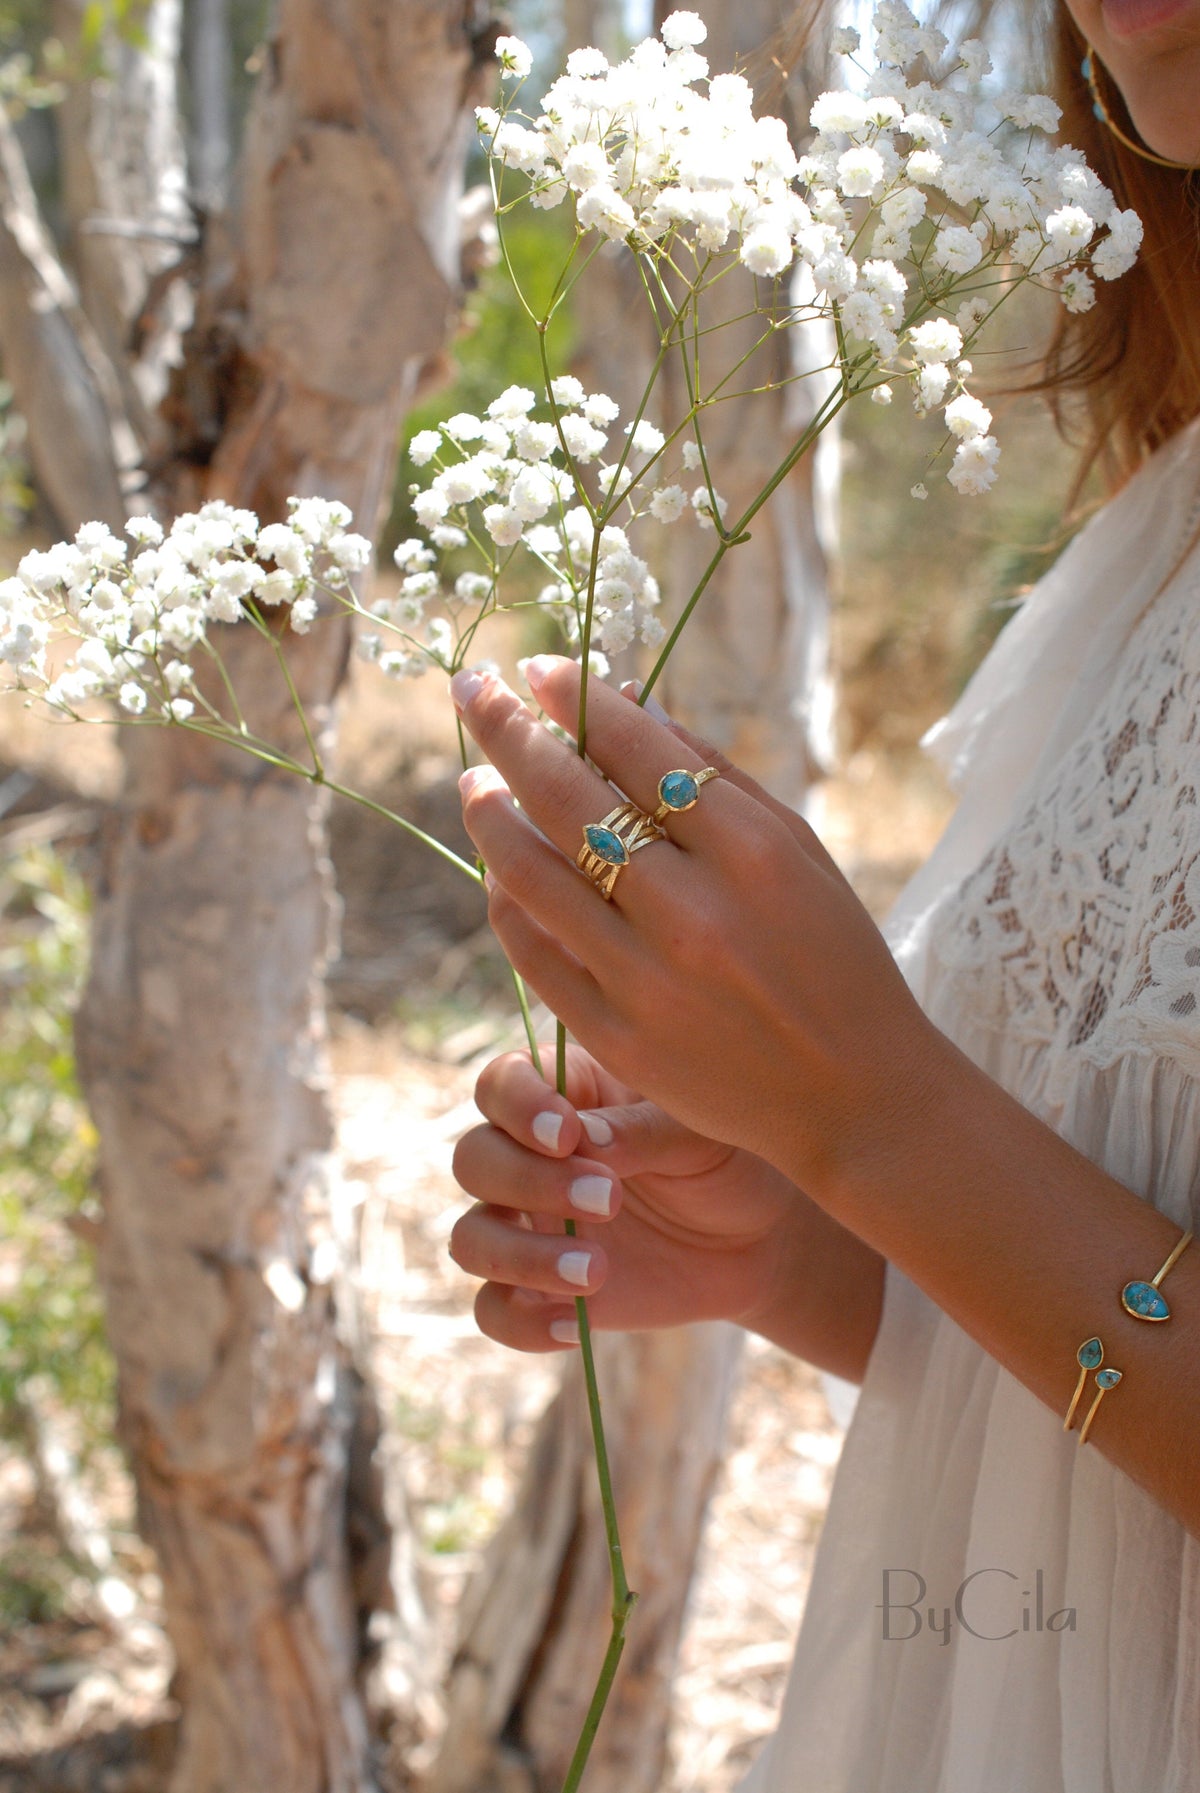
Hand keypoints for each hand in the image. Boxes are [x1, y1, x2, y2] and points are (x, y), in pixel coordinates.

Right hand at [450, 1042, 806, 1352]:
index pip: (501, 1084)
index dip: (517, 1106)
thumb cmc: (724, 1162)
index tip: (566, 1135)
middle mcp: (527, 1157)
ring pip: (470, 1237)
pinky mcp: (536, 1289)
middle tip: (608, 1200)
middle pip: (474, 1159)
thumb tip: (587, 1140)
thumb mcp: (701, 1133)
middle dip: (528, 1182)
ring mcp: (526, 1225)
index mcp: (563, 1097)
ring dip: (520, 1255)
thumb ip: (643, 1129)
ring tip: (595, 1271)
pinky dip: (520, 1323)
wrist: (753, 1242)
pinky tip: (575, 1326)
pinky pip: (493, 1310)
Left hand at [452, 654, 947, 1216]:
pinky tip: (497, 867)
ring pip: (533, 872)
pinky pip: (533, 950)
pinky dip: (506, 899)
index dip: (576, 698)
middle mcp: (693, 910)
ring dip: (488, 813)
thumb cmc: (835, 957)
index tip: (537, 666)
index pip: (638, 749)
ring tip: (471, 781)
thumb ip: (720, 778)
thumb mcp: (800, 853)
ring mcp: (646, 977)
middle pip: (568, 797)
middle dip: (508, 731)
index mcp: (751, 852)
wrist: (853, 1095)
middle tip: (471, 690)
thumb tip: (632, 703)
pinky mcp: (615, 1033)